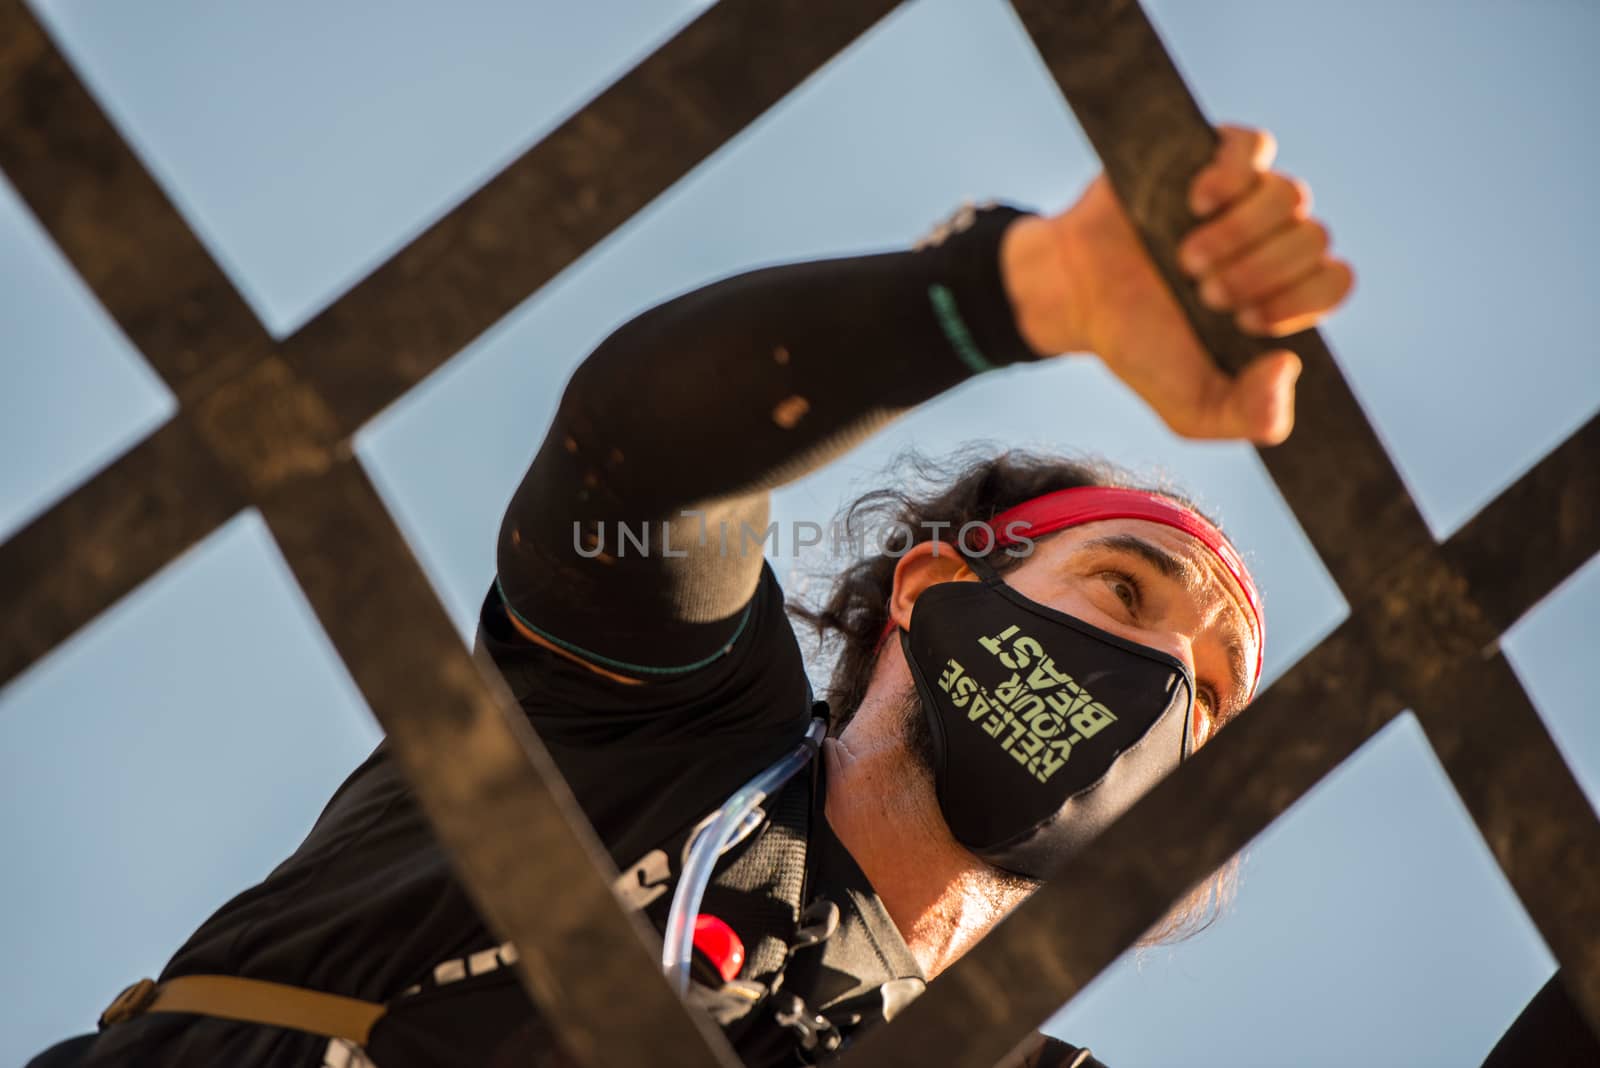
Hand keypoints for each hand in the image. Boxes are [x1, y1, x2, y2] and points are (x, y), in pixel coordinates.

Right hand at [1002, 125, 1354, 443]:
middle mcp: (1271, 241)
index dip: (1300, 300)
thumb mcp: (1190, 409)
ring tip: (1187, 260)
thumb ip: (1248, 416)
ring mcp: (1243, 196)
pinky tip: (1195, 204)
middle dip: (1259, 273)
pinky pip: (1253, 146)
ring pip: (1290, 194)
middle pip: (1314, 238)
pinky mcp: (1209, 157)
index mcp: (1280, 293)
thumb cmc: (1136, 345)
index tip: (1245, 322)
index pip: (1334, 282)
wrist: (1072, 298)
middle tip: (1205, 295)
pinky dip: (1231, 175)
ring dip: (1239, 234)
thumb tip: (1289, 366)